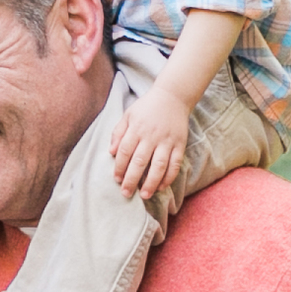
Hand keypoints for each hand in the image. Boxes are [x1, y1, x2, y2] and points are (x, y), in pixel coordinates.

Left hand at [109, 80, 193, 206]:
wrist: (172, 96)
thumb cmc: (147, 107)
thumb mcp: (128, 114)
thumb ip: (118, 132)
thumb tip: (111, 152)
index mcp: (136, 129)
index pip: (125, 152)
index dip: (119, 167)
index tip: (116, 179)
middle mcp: (151, 136)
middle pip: (140, 161)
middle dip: (131, 180)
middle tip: (126, 194)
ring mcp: (167, 141)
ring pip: (158, 165)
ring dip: (151, 182)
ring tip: (144, 195)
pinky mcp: (179, 144)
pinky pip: (175, 164)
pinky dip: (169, 177)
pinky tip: (161, 186)